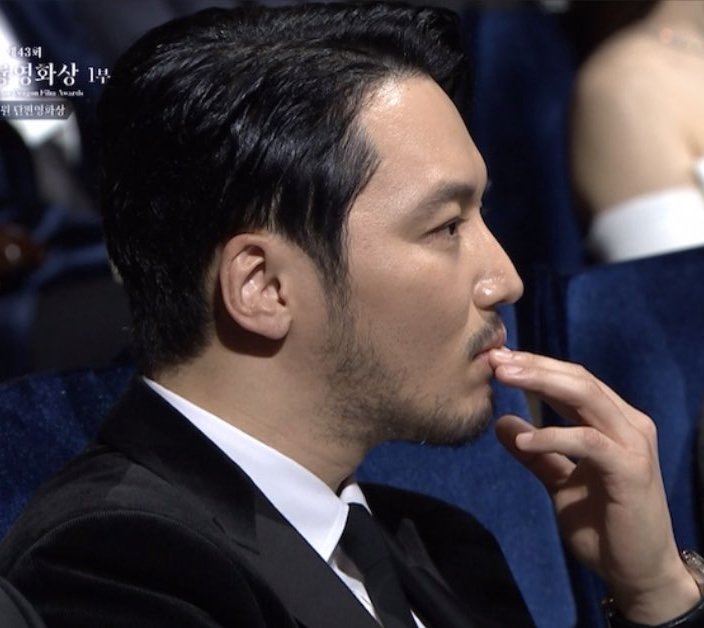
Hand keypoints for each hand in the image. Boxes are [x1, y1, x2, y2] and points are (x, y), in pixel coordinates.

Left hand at [489, 348, 699, 623]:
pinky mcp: (631, 470)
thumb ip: (536, 453)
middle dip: (534, 365)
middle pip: (578, 379)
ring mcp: (632, 444)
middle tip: (495, 359)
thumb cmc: (602, 526)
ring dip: (542, 383)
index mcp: (612, 422)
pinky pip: (588, 442)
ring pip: (586, 397)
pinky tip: (523, 441)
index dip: (534, 366)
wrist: (637, 573)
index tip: (496, 359)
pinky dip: (554, 436)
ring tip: (504, 378)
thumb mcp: (559, 482)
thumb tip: (502, 422)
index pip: (571, 380)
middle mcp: (627, 424)